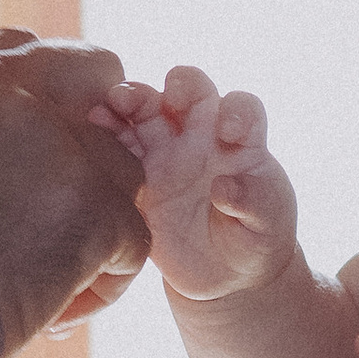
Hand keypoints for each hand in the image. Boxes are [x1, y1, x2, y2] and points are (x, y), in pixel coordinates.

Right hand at [0, 28, 148, 347]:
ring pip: (120, 165)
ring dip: (97, 219)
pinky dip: (105, 280)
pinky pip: (131, 236)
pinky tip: (58, 314)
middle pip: (87, 70)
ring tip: (53, 280)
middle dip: (93, 127)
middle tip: (77, 190)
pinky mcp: (91, 200)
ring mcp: (50, 137)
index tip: (34, 144)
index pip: (12, 52)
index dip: (37, 99)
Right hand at [102, 66, 297, 303]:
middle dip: (178, 85)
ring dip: (130, 100)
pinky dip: (103, 134)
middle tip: (168, 97)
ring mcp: (165, 153)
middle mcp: (201, 137)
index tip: (229, 132)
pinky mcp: (136, 177)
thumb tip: (224, 187)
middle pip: (189, 91)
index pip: (241, 107)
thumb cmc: (254, 239)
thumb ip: (253, 203)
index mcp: (240, 142)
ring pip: (146, 110)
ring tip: (111, 105)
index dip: (235, 110)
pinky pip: (117, 148)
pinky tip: (91, 130)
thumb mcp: (266, 225)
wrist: (222, 273)